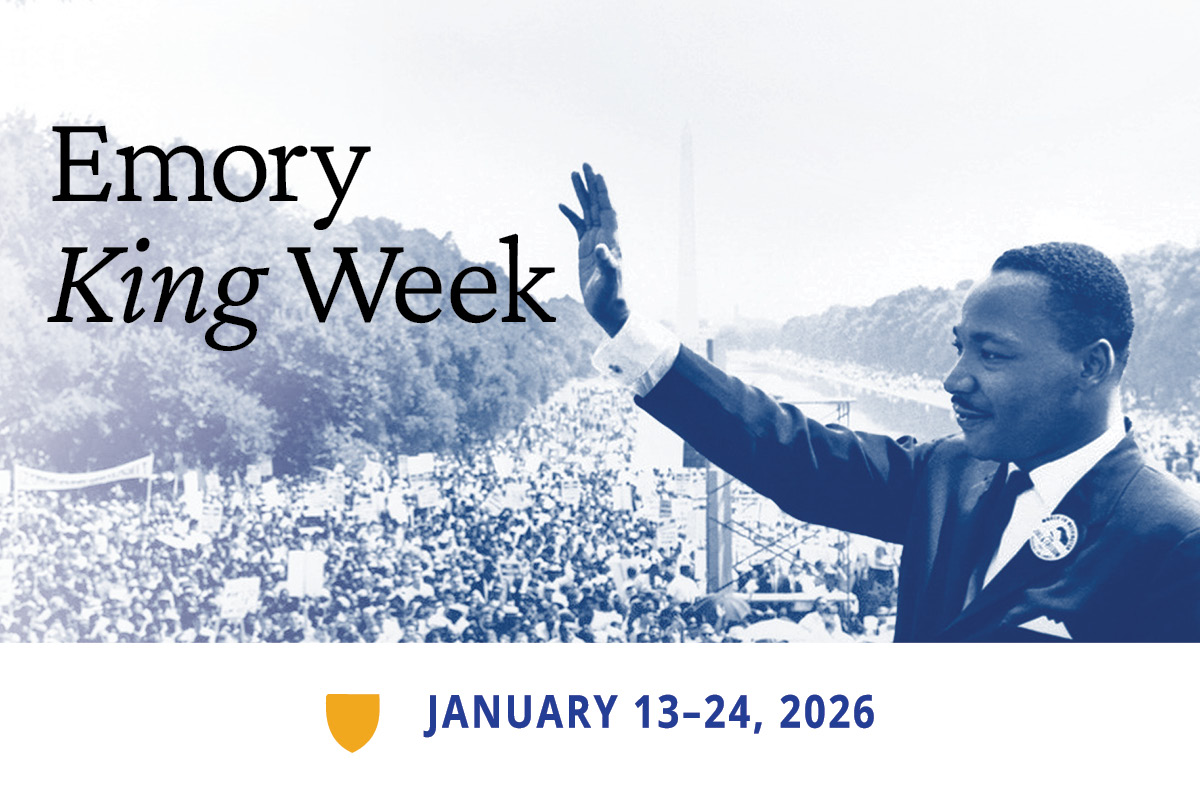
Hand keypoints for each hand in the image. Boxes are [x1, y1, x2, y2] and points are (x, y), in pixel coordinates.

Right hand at [559, 163, 629, 336]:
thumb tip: (601, 248)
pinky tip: (562, 205)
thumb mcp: (608, 281)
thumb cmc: (610, 296)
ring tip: (574, 175)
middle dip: (591, 185)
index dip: (602, 192)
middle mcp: (605, 236)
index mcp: (611, 240)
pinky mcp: (586, 249)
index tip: (596, 174)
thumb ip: (607, 264)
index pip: (607, 210)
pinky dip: (571, 214)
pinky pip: (579, 226)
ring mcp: (595, 241)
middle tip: (584, 165)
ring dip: (582, 194)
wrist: (608, 309)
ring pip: (588, 211)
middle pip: (597, 204)